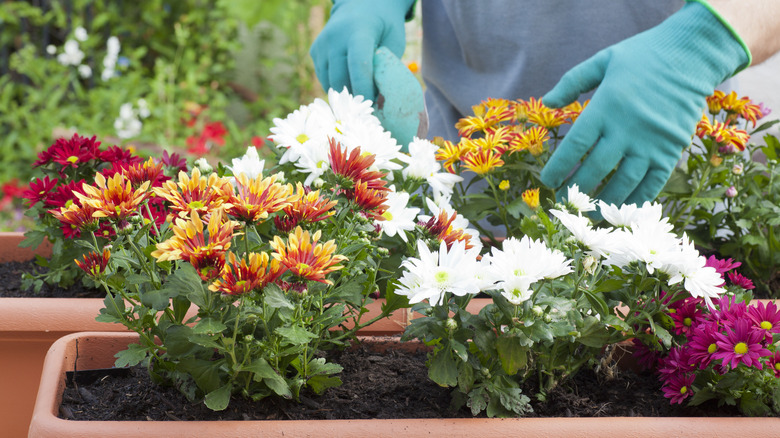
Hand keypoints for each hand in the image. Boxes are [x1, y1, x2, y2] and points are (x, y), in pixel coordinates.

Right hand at [309, 0, 413, 102]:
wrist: (361, 4)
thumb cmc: (384, 25)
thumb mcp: (393, 40)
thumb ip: (386, 66)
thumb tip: (380, 99)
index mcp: (359, 31)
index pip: (358, 64)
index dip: (364, 88)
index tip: (372, 104)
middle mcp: (335, 37)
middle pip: (340, 78)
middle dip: (355, 96)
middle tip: (369, 105)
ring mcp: (322, 43)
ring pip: (330, 82)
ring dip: (345, 93)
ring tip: (360, 93)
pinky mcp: (315, 51)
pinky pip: (324, 78)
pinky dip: (336, 85)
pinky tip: (349, 81)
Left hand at [540, 1, 749, 205]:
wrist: (692, 55)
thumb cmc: (643, 57)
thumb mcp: (603, 60)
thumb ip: (573, 81)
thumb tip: (547, 101)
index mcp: (606, 107)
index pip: (576, 145)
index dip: (559, 167)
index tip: (547, 181)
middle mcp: (627, 129)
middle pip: (596, 168)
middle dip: (577, 189)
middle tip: (564, 201)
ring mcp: (651, 142)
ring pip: (623, 181)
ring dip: (604, 201)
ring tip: (590, 213)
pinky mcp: (671, 150)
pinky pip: (653, 182)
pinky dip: (637, 199)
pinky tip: (623, 210)